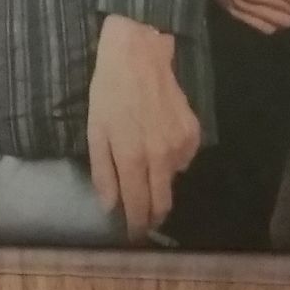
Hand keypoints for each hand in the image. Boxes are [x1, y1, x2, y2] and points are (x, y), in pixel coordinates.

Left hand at [86, 14, 201, 239]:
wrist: (141, 53)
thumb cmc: (110, 90)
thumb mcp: (95, 129)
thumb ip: (103, 171)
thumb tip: (109, 206)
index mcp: (133, 157)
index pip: (139, 206)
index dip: (136, 226)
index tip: (133, 236)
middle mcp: (161, 156)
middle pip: (162, 203)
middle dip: (152, 216)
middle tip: (142, 218)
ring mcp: (182, 145)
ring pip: (172, 181)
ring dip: (160, 183)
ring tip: (145, 165)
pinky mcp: (194, 134)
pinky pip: (183, 160)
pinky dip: (171, 160)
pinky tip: (159, 141)